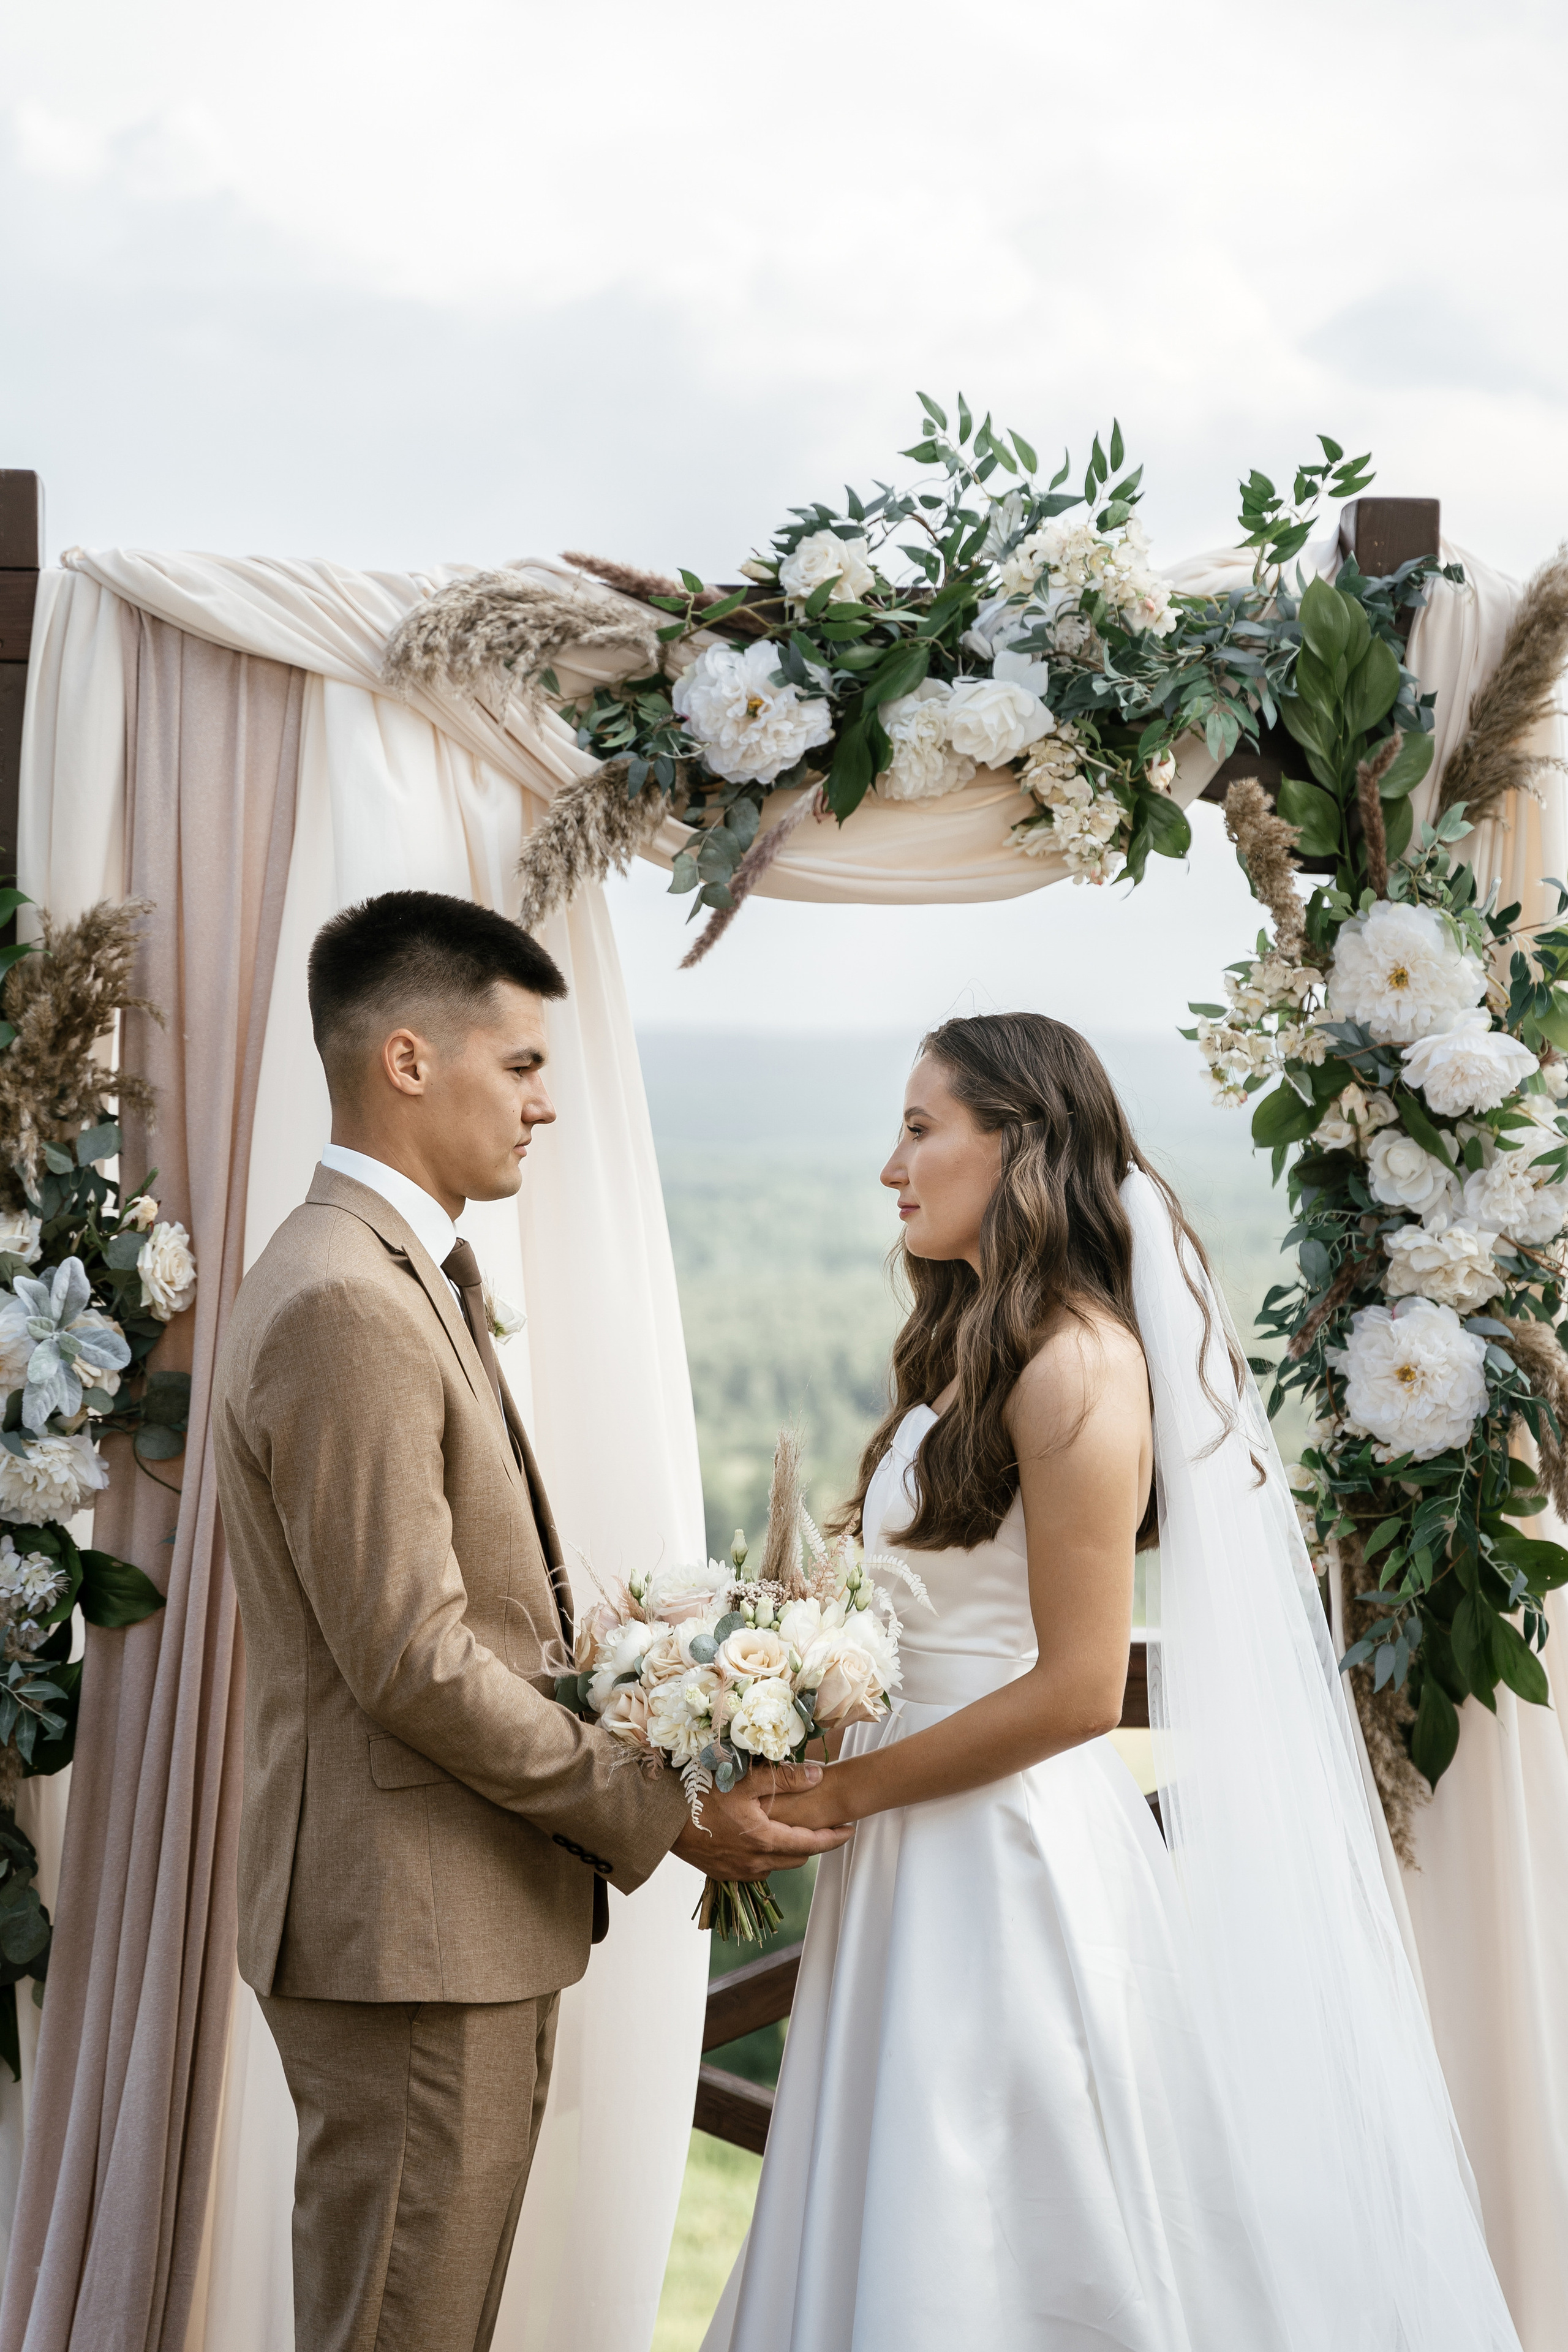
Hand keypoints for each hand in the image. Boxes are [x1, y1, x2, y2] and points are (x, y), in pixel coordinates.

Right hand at [671, 1760, 852, 1881]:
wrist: (662, 1820)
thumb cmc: (702, 1795)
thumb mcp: (745, 1780)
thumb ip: (785, 1778)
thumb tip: (819, 1775)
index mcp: (763, 1840)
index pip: (810, 1845)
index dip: (833, 1838)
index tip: (850, 1830)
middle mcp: (754, 1863)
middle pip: (796, 1858)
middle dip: (812, 1844)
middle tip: (822, 1825)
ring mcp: (738, 1872)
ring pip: (776, 1864)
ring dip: (787, 1850)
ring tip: (789, 1828)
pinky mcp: (723, 1874)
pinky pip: (755, 1868)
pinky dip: (765, 1855)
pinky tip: (759, 1838)